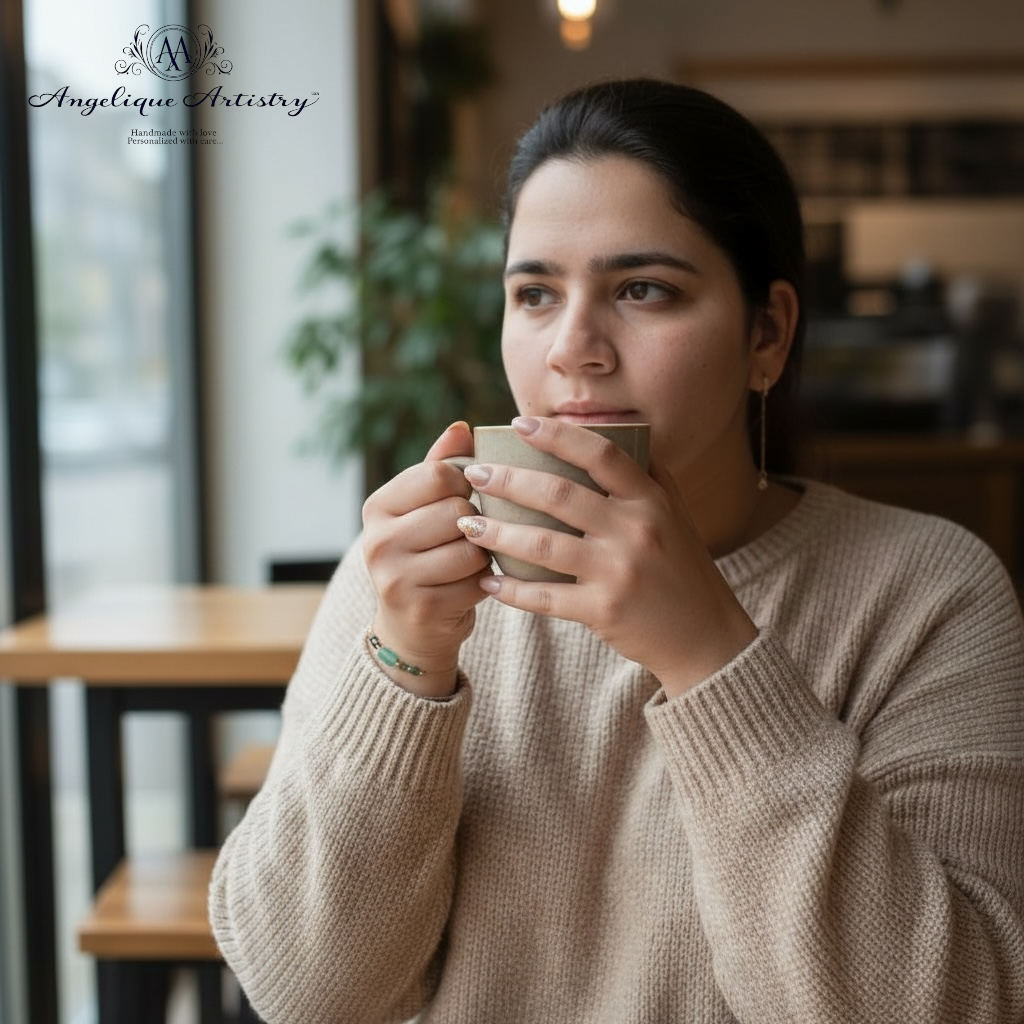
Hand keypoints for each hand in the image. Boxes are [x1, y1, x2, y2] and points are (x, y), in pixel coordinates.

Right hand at [362, 421, 492, 696]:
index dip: (466, 485)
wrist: (412, 626)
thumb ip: (442, 466)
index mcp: (377, 507)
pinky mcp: (421, 608)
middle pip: (458, 511)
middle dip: (476, 523)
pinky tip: (468, 585)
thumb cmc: (425, 554)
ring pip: (471, 547)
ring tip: (468, 561)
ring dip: (482, 555)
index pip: (440, 475)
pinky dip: (483, 582)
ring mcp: (395, 578)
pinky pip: (476, 581)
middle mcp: (377, 541)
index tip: (466, 499)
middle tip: (469, 536)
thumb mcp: (424, 507)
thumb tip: (462, 427)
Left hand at [457, 417, 757, 696]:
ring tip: (467, 524)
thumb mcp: (676, 515)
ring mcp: (618, 572)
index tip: (518, 424)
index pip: (600, 454)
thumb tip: (617, 430)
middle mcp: (636, 530)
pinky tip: (487, 581)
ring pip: (542, 544)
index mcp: (651, 500)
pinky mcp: (604, 610)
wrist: (704, 636)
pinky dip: (512, 589)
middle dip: (507, 481)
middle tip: (473, 475)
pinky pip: (545, 597)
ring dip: (497, 533)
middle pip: (559, 495)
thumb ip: (648, 475)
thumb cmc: (683, 568)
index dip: (557, 435)